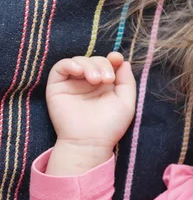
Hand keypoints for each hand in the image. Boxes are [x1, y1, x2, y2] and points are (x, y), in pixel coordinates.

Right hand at [45, 52, 135, 174]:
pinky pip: (60, 66)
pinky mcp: (57, 86)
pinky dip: (70, 64)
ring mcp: (73, 83)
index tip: (116, 59)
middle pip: (95, 60)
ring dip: (89, 65)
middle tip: (106, 79)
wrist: (90, 141)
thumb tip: (123, 62)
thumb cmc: (110, 125)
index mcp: (106, 85)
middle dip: (102, 64)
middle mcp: (89, 82)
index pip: (108, 63)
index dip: (112, 58)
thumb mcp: (126, 102)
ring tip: (95, 80)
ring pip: (79, 60)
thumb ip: (127, 81)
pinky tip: (79, 72)